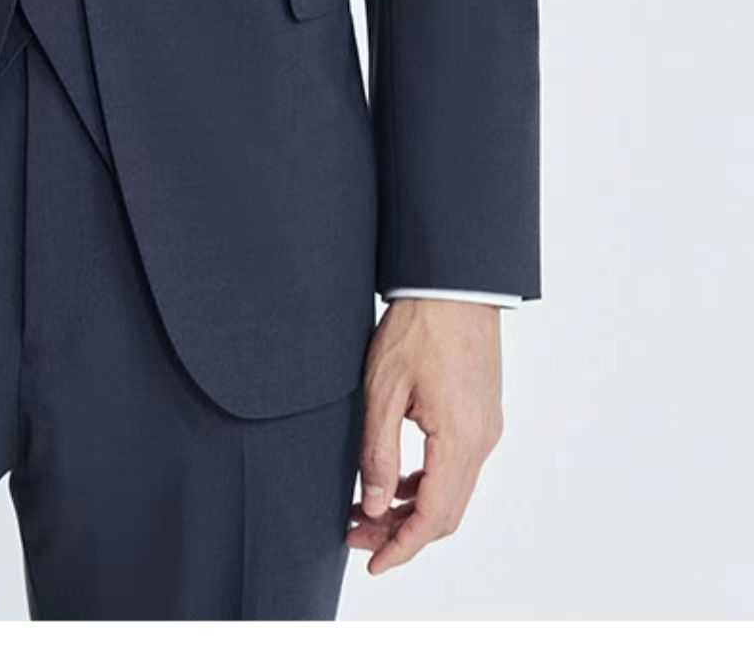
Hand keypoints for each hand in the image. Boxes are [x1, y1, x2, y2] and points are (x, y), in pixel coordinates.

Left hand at [347, 297, 503, 573]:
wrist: (452, 283)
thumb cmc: (417, 327)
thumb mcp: (383, 389)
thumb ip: (379, 453)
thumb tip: (375, 507)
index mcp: (459, 439)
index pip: (433, 517)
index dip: (401, 547)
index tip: (371, 561)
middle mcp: (481, 440)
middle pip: (446, 512)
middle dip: (401, 533)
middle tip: (357, 534)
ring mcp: (487, 428)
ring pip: (453, 492)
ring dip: (414, 510)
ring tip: (368, 510)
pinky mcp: (483, 414)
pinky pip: (459, 467)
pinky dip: (428, 484)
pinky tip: (398, 481)